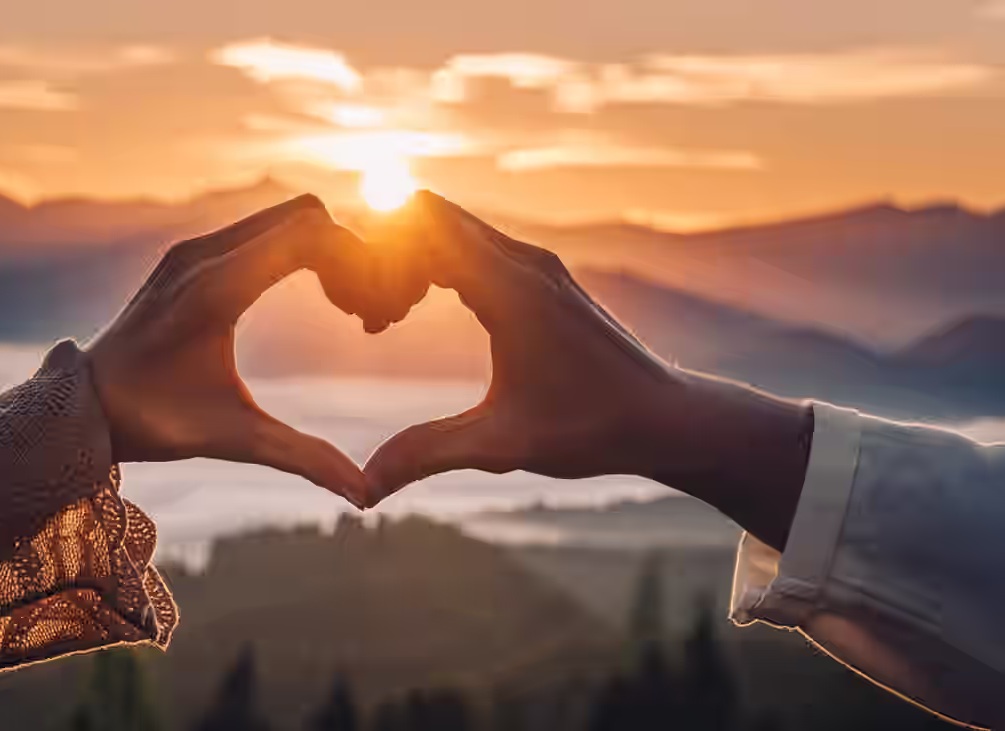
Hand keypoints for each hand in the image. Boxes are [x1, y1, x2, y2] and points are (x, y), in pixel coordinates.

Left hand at [86, 195, 378, 507]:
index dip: (353, 262)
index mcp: (215, 289)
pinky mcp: (186, 254)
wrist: (80, 406)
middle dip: (346, 250)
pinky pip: (259, 227)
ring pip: (283, 214)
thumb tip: (364, 495)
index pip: (307, 235)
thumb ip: (303, 458)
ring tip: (344, 300)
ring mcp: (192, 248)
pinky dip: (295, 245)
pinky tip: (311, 290)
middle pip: (304, 213)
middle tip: (362, 305)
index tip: (368, 310)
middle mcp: (202, 255)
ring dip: (323, 245)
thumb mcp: (234, 437)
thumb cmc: (154, 422)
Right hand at [363, 192, 812, 549]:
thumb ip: (428, 455)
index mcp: (513, 289)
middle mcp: (526, 262)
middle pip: (430, 214)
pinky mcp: (543, 276)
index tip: (366, 313)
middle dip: (386, 252)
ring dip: (409, 258)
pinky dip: (435, 263)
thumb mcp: (503, 446)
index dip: (379, 255)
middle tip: (371, 314)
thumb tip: (362, 489)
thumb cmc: (594, 429)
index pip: (425, 223)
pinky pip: (472, 243)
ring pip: (450, 226)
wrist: (668, 418)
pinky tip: (420, 310)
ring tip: (388, 318)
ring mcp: (537, 264)